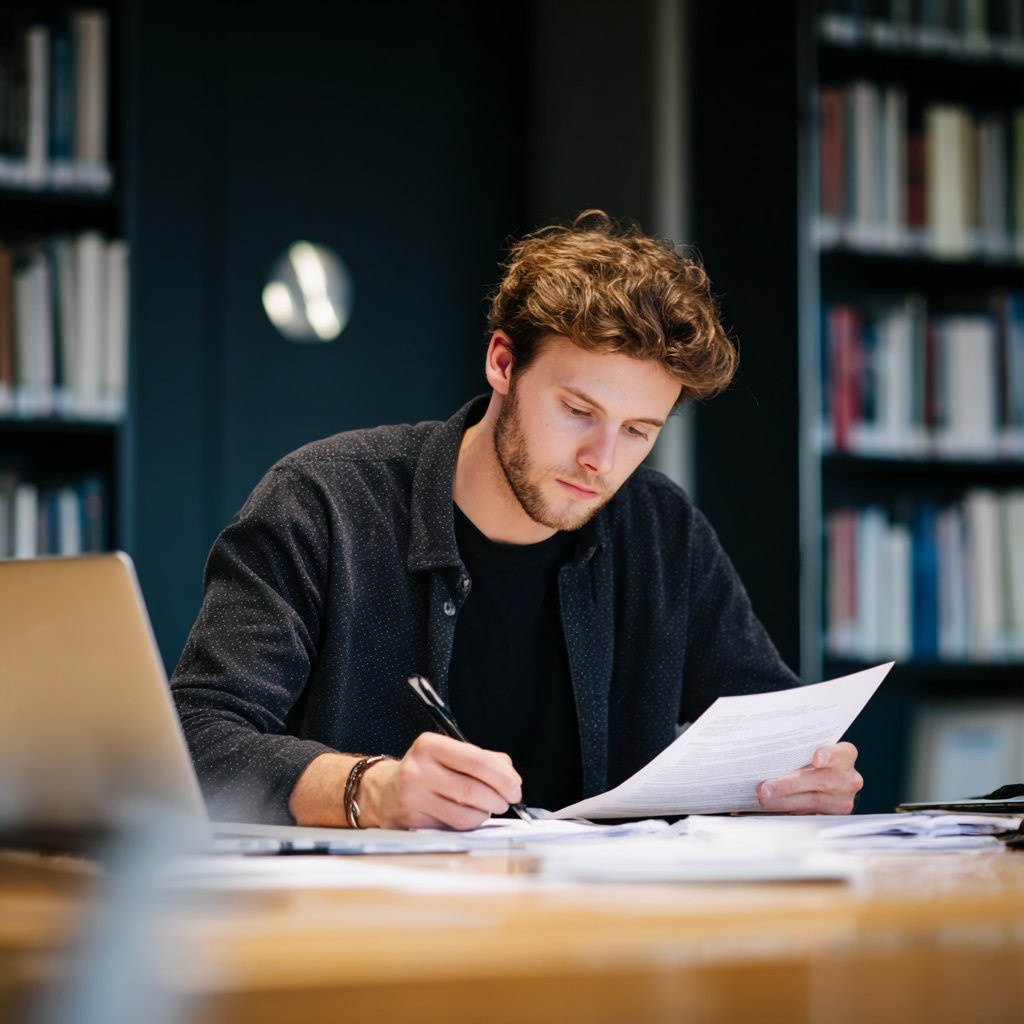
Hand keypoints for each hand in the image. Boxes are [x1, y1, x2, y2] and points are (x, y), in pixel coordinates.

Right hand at [359, 731, 522, 829]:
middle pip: (474, 790)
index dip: (503, 777)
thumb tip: (511, 777)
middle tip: (508, 800)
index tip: (515, 787)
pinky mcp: (414, 822)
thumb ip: (484, 760)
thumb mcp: (449, 754)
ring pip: (466, 815)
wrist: (383, 792)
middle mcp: (418, 770)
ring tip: (486, 807)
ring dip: (485, 814)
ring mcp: (414, 798)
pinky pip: (455, 829)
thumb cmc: (426, 771)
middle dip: (500, 798)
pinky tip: (468, 816)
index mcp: (430, 745)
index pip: (477, 761)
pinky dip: (470, 825)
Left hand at [756, 741, 861, 814]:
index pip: (843, 753)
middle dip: (790, 784)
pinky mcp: (831, 817)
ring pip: (812, 801)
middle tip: (765, 788)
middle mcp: (847, 779)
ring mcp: (841, 800)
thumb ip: (798, 748)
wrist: (827, 783)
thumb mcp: (809, 751)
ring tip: (763, 798)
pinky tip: (771, 806)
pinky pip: (808, 815)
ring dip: (783, 801)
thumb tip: (765, 743)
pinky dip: (787, 810)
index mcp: (844, 757)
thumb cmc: (811, 760)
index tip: (817, 757)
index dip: (831, 755)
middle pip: (821, 780)